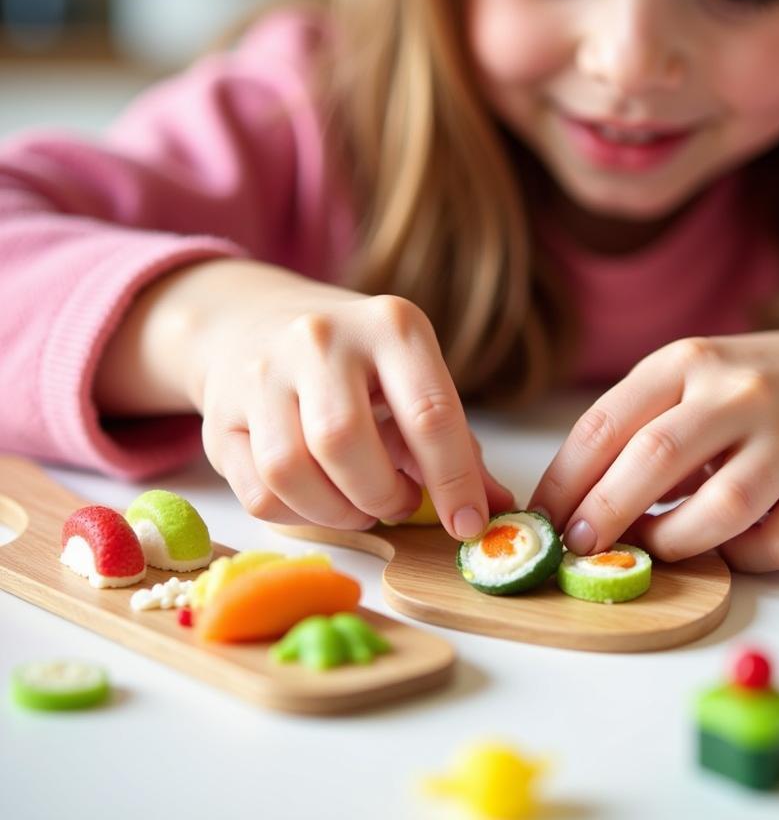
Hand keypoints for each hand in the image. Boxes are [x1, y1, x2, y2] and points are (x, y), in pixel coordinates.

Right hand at [154, 261, 512, 538]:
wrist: (252, 321)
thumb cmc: (355, 360)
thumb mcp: (412, 375)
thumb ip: (455, 440)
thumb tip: (493, 507)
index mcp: (390, 325)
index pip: (429, 411)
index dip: (454, 480)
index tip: (468, 523)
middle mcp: (321, 339)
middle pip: (346, 442)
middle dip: (383, 495)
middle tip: (400, 502)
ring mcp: (261, 373)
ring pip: (292, 471)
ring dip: (339, 511)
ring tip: (362, 502)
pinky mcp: (219, 416)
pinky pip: (258, 493)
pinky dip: (299, 516)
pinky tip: (320, 500)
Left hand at [529, 325, 778, 571]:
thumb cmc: (763, 388)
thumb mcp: (698, 378)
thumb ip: (642, 425)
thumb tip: (576, 500)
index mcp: (692, 362)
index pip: (607, 421)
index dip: (565, 478)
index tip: (543, 517)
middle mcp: (743, 394)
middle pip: (654, 459)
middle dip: (602, 513)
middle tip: (575, 548)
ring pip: (719, 509)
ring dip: (671, 541)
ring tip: (651, 547)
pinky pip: (775, 545)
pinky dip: (740, 557)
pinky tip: (727, 546)